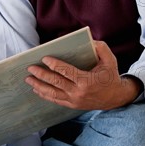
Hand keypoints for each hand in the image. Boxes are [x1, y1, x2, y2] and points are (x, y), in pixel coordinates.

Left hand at [26, 40, 142, 110]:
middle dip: (41, 75)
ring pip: (52, 93)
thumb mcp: (110, 60)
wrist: (115, 98)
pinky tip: (37, 89)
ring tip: (29, 79)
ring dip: (39, 86)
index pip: (66, 71)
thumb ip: (101, 48)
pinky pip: (55, 100)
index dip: (54, 65)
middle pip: (56, 82)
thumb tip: (90, 40)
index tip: (44, 58)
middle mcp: (78, 92)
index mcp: (86, 80)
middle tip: (30, 68)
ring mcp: (74, 100)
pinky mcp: (72, 105)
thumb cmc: (110, 76)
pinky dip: (45, 95)